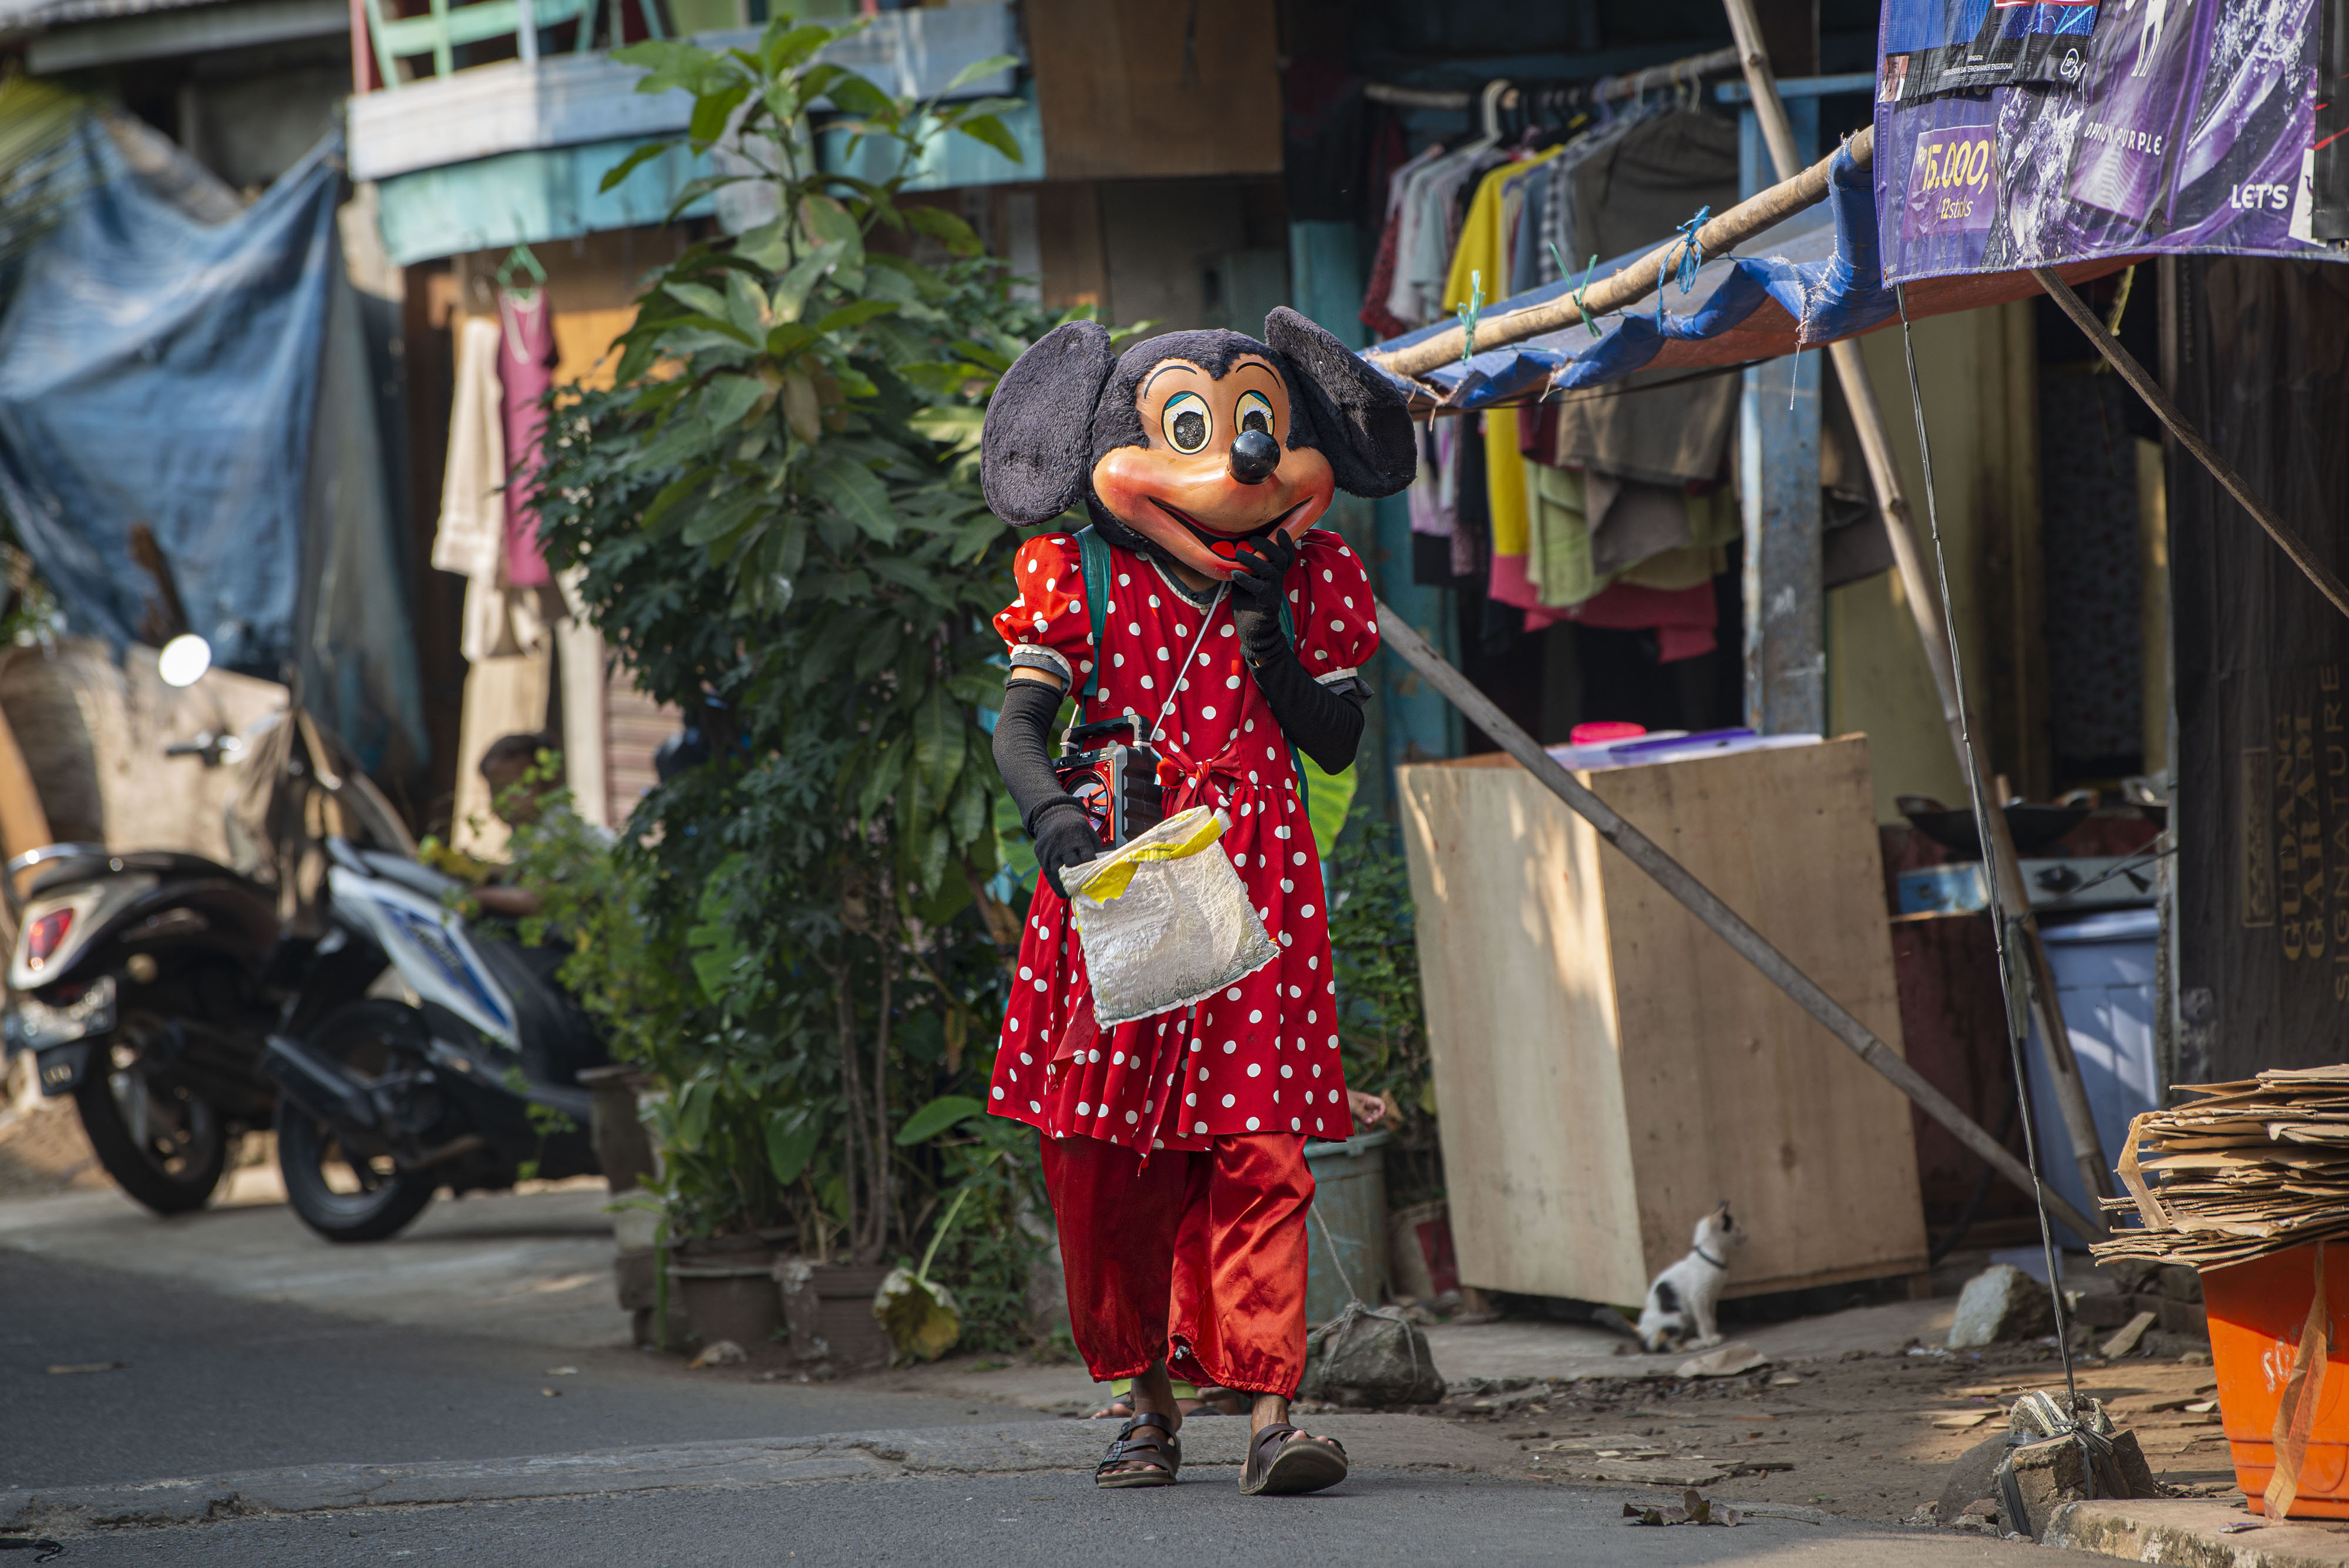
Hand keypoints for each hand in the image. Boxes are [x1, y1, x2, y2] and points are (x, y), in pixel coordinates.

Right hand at [1032, 799, 1101, 899]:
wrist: (1053, 815)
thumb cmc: (1075, 826)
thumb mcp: (1088, 832)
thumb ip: (1094, 847)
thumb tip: (1101, 865)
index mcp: (1078, 838)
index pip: (1087, 858)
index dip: (1091, 870)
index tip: (1095, 880)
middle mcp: (1064, 845)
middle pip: (1072, 866)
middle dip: (1078, 879)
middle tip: (1083, 891)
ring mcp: (1051, 850)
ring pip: (1057, 872)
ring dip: (1064, 885)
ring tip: (1070, 895)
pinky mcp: (1041, 853)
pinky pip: (1047, 871)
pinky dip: (1054, 883)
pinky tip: (1060, 890)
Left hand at [1227, 529, 1297, 666]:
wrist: (1254, 631)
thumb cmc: (1249, 604)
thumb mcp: (1246, 581)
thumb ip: (1245, 568)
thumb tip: (1232, 551)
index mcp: (1274, 575)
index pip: (1286, 556)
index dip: (1286, 543)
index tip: (1280, 530)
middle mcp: (1277, 581)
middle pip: (1281, 558)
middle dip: (1269, 545)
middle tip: (1253, 538)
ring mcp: (1273, 592)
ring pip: (1271, 570)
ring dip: (1254, 560)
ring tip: (1239, 554)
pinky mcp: (1267, 604)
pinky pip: (1260, 588)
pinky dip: (1247, 579)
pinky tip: (1235, 575)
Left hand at [1347, 1089, 1388, 1126]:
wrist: (1334, 1100)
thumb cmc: (1344, 1099)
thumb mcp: (1354, 1106)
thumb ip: (1363, 1113)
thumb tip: (1371, 1121)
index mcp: (1368, 1099)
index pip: (1380, 1103)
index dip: (1383, 1109)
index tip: (1381, 1115)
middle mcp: (1367, 1105)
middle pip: (1377, 1113)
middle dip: (1375, 1119)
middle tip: (1369, 1123)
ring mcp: (1364, 1111)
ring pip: (1373, 1119)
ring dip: (1372, 1124)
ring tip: (1367, 1128)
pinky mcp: (1359, 1116)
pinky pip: (1367, 1122)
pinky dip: (1368, 1125)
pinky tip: (1366, 1129)